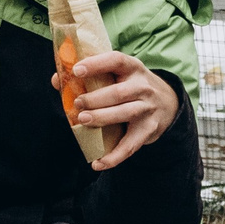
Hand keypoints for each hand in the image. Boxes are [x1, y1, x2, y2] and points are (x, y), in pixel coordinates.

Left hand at [56, 50, 179, 170]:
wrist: (167, 103)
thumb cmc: (131, 86)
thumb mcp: (118, 75)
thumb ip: (90, 75)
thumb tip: (56, 80)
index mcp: (132, 68)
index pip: (116, 60)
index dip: (96, 64)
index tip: (76, 70)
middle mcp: (142, 86)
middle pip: (119, 92)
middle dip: (96, 98)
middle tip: (77, 103)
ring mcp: (147, 109)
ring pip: (125, 113)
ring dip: (102, 118)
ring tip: (83, 120)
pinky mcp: (148, 130)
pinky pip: (130, 145)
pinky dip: (114, 156)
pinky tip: (98, 163)